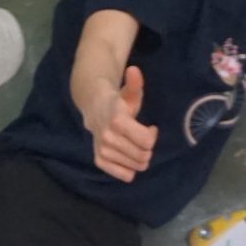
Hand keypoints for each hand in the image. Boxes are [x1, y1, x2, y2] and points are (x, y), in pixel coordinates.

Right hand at [88, 66, 156, 182]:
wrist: (93, 108)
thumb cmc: (117, 100)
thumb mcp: (129, 92)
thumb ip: (134, 83)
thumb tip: (134, 69)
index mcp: (117, 120)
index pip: (147, 142)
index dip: (152, 135)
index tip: (150, 128)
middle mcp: (108, 138)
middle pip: (143, 156)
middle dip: (148, 148)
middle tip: (143, 137)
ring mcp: (103, 150)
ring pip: (136, 167)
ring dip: (140, 157)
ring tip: (135, 144)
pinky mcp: (100, 160)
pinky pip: (124, 175)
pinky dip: (130, 168)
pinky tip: (128, 156)